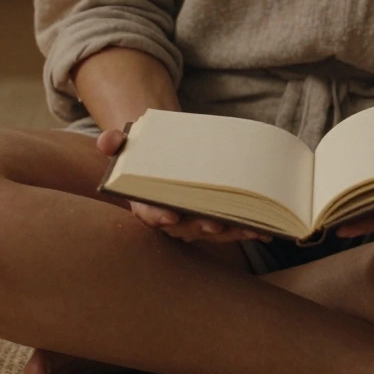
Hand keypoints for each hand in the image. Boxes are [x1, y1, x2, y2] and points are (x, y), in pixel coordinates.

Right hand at [97, 129, 271, 244]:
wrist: (163, 159)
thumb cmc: (144, 154)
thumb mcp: (126, 144)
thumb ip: (114, 143)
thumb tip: (107, 141)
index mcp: (145, 203)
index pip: (149, 213)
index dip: (157, 215)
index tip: (168, 215)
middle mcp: (170, 218)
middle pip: (186, 228)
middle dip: (202, 226)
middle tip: (216, 222)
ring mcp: (193, 222)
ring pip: (212, 232)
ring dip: (232, 232)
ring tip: (252, 227)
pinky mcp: (213, 221)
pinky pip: (231, 229)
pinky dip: (247, 230)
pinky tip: (266, 230)